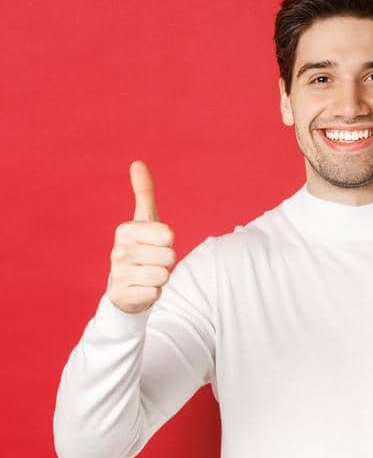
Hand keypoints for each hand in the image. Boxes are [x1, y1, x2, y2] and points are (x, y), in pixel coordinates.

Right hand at [106, 160, 176, 314]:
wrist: (124, 285)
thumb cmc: (141, 247)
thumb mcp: (145, 221)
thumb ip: (144, 193)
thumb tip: (138, 162)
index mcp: (125, 230)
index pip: (168, 235)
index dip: (168, 242)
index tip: (155, 243)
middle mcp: (118, 251)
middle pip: (169, 256)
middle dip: (167, 261)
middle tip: (152, 262)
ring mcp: (118, 274)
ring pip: (164, 275)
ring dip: (161, 278)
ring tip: (148, 274)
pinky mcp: (122, 295)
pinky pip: (155, 293)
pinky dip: (154, 293)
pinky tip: (142, 289)